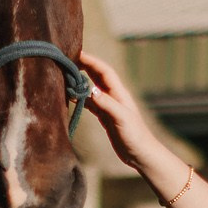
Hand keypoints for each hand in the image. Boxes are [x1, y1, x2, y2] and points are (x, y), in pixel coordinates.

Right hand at [76, 51, 163, 170]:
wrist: (141, 154)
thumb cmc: (135, 135)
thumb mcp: (121, 118)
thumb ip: (107, 104)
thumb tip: (91, 90)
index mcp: (119, 93)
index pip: (104, 71)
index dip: (91, 61)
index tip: (77, 53)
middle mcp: (114, 97)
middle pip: (97, 76)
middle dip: (85, 66)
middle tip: (68, 60)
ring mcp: (109, 107)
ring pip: (92, 89)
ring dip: (81, 81)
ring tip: (66, 76)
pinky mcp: (105, 117)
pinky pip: (91, 103)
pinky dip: (81, 98)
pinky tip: (71, 97)